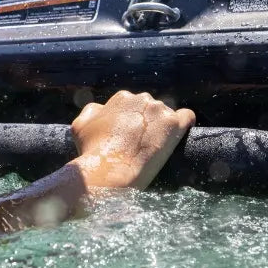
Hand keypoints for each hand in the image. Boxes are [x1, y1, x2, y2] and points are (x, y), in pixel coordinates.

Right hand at [70, 90, 195, 188]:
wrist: (109, 170)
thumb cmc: (92, 151)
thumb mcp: (80, 125)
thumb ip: (92, 111)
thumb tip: (100, 108)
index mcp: (122, 97)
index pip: (133, 105)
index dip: (131, 122)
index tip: (129, 137)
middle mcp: (142, 98)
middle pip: (151, 109)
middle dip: (147, 124)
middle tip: (141, 145)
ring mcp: (159, 110)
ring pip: (167, 115)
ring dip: (163, 128)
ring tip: (156, 148)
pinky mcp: (174, 124)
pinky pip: (187, 117)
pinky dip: (185, 125)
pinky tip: (180, 136)